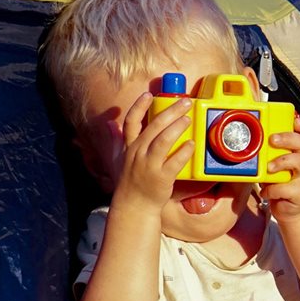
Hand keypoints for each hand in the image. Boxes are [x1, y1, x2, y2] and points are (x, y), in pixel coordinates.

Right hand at [88, 93, 194, 211]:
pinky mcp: (161, 178)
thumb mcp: (118, 159)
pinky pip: (174, 162)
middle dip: (170, 111)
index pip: (131, 121)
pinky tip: (192, 144)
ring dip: (177, 127)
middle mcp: (138, 153)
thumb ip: (116, 140)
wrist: (134, 206)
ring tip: (188, 118)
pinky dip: (184, 152)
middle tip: (185, 102)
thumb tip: (108, 124)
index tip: (149, 94)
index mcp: (130, 147)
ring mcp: (149, 165)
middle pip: (154, 126)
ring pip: (163, 141)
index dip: (139, 106)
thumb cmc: (130, 182)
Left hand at [260, 114, 299, 220]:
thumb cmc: (279, 184)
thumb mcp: (273, 166)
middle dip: (287, 138)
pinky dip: (272, 190)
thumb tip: (247, 143)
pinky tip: (266, 192)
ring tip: (268, 168)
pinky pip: (287, 188)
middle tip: (272, 139)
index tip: (294, 120)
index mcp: (299, 153)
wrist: (288, 210)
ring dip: (281, 162)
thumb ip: (267, 155)